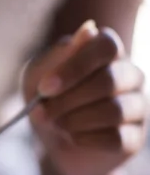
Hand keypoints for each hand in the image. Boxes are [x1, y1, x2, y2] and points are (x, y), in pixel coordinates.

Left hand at [23, 21, 145, 174]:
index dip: (75, 67)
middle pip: (108, 80)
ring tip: (57, 124)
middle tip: (42, 113)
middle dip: (67, 101)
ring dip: (74, 121)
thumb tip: (88, 30)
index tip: (45, 88)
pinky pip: (115, 138)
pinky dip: (85, 140)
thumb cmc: (48, 101)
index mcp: (107, 52)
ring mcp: (137, 106)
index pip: (106, 46)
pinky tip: (73, 138)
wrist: (54, 143)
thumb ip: (57, 55)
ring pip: (113, 111)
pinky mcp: (135, 137)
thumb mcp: (37, 77)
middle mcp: (130, 74)